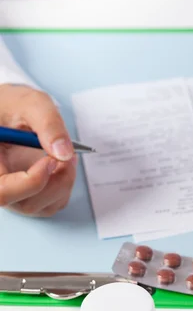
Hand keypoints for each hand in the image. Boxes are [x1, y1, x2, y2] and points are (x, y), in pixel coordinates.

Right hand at [0, 84, 76, 216]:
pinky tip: (63, 163)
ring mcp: (16, 194)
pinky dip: (66, 185)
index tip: (50, 160)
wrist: (14, 112)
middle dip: (55, 182)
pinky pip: (54, 203)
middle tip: (67, 156)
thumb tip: (64, 153)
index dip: (30, 182)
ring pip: (43, 207)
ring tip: (66, 155)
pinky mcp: (32, 196)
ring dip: (63, 182)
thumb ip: (47, 123)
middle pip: (26, 204)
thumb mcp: (31, 103)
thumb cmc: (14, 106)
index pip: (2, 192)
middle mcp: (0, 184)